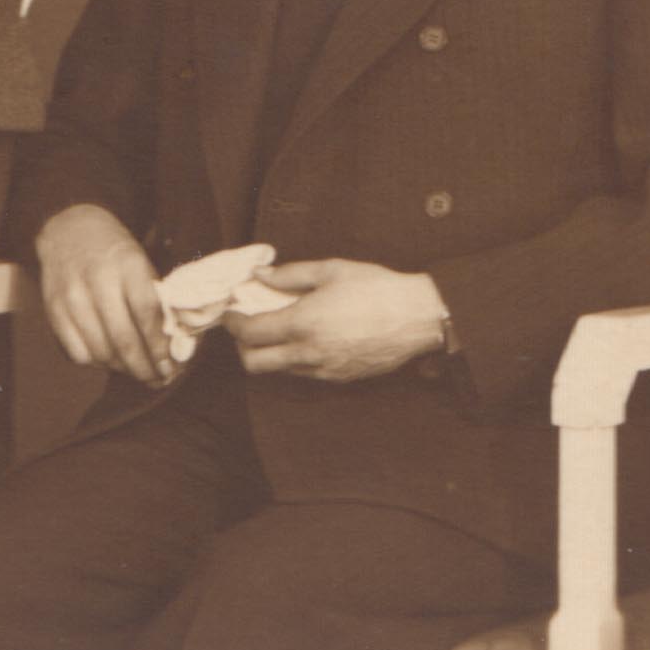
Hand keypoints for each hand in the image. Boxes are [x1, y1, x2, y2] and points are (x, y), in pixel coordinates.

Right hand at [35, 204, 174, 386]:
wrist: (69, 230)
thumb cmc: (115, 253)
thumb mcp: (140, 263)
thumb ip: (154, 300)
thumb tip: (171, 347)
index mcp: (128, 265)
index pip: (147, 315)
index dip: (160, 347)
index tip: (171, 366)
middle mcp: (99, 281)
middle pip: (124, 340)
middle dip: (144, 368)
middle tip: (157, 380)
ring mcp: (73, 296)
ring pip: (101, 351)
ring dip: (122, 369)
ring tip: (135, 370)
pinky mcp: (54, 310)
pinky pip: (78, 353)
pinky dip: (96, 362)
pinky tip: (108, 358)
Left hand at [225, 259, 445, 381]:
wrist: (418, 318)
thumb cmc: (377, 288)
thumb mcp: (332, 270)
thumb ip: (291, 274)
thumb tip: (261, 274)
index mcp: (303, 323)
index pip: (250, 332)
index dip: (233, 322)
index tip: (231, 311)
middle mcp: (308, 353)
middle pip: (254, 363)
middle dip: (243, 345)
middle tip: (249, 324)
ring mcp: (324, 370)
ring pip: (279, 371)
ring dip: (269, 353)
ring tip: (278, 329)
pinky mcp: (339, 379)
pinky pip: (304, 374)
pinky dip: (293, 359)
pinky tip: (306, 338)